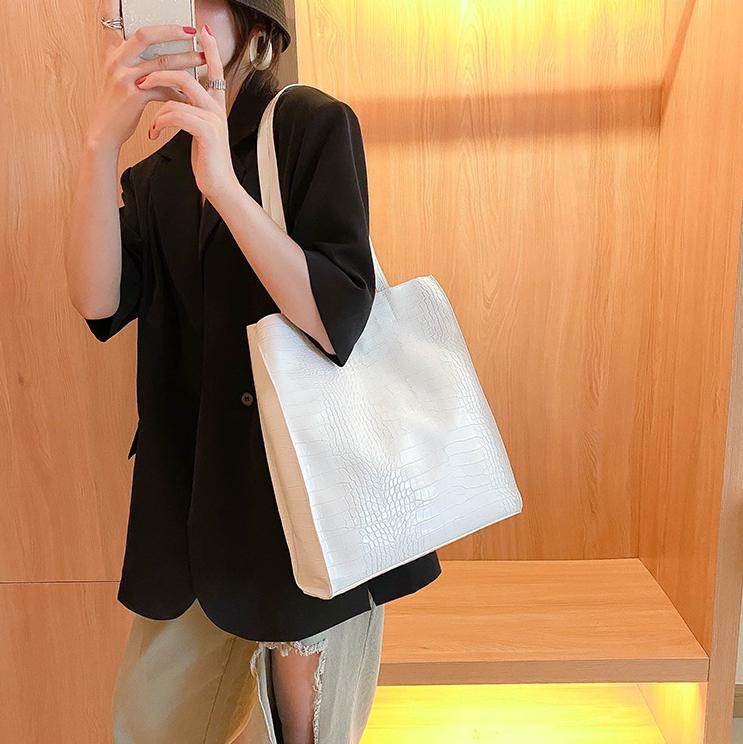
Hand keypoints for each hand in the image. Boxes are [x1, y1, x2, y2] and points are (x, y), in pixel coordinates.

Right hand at [87, 1, 203, 152]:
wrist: (105, 132)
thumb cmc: (118, 105)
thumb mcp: (121, 78)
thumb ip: (136, 63)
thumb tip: (164, 55)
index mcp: (113, 53)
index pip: (114, 22)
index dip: (115, 5)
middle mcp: (116, 60)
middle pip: (145, 35)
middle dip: (171, 31)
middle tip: (192, 31)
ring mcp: (124, 76)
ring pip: (161, 62)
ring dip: (186, 59)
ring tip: (203, 57)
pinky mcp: (134, 95)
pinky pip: (164, 88)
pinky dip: (181, 90)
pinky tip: (193, 92)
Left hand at [136, 24, 238, 202]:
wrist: (218, 185)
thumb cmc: (205, 159)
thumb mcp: (198, 130)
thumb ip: (190, 110)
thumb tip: (172, 98)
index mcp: (216, 105)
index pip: (215, 70)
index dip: (210, 49)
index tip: (202, 30)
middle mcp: (217, 108)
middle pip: (188, 76)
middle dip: (160, 74)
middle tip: (140, 82)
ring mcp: (214, 119)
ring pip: (180, 94)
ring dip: (156, 102)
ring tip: (147, 117)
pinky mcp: (207, 132)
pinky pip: (177, 114)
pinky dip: (160, 122)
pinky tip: (152, 133)